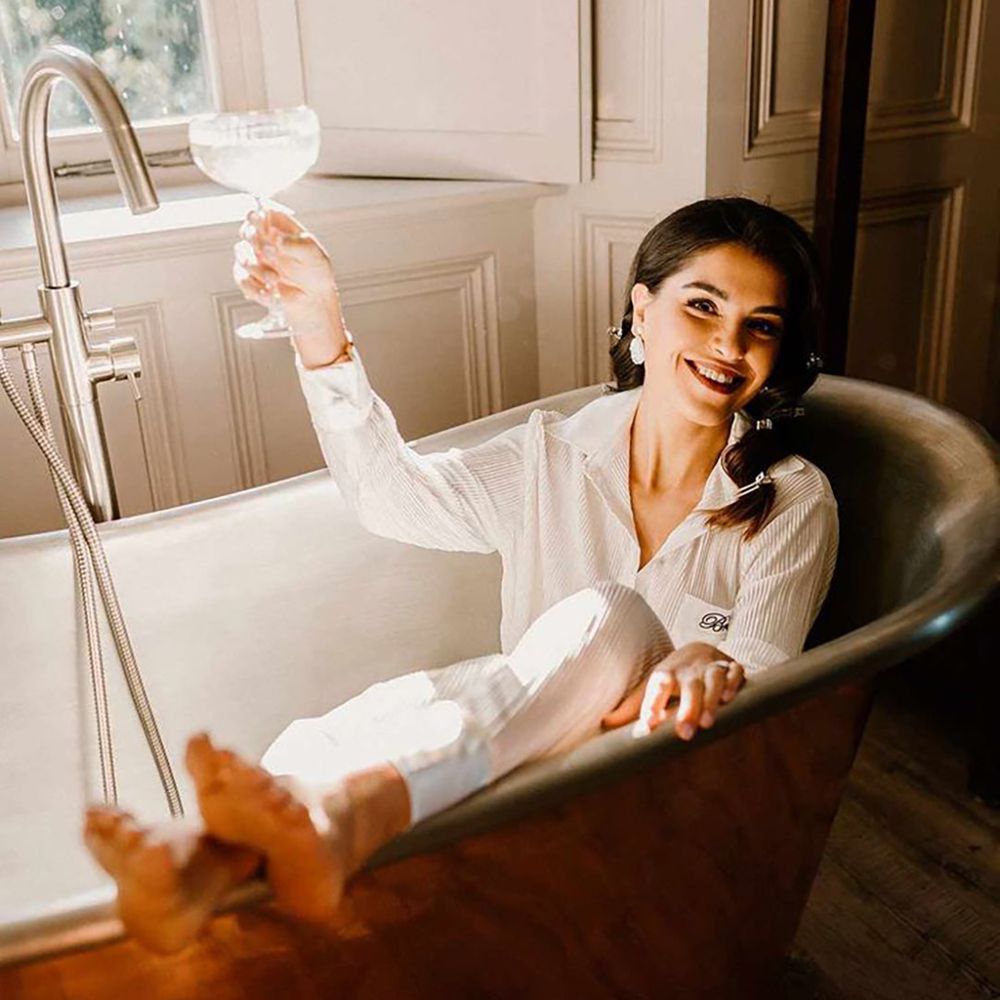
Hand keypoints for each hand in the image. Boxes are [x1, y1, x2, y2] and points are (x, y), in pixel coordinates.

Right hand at [233, 206, 348, 365]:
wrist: (314, 300)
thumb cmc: (317, 273)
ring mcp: (256, 258)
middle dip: (253, 241)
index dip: (256, 216)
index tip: (258, 222)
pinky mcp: (251, 277)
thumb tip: (278, 239)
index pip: (262, 213)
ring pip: (242, 255)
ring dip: (257, 268)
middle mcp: (265, 239)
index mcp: (280, 227)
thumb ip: (296, 245)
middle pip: (247, 231)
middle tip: (265, 250)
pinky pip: (242, 279)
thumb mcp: (314, 255)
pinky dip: (254, 287)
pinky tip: (270, 294)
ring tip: (276, 280)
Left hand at [600, 642, 744, 740]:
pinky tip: (730, 698)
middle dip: (688, 709)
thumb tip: (604, 723)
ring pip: (714, 678)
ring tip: (709, 722)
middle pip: (690, 686)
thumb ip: (631, 708)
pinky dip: (734, 682)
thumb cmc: (672, 677)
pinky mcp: (730, 666)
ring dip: (712, 698)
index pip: (657, 686)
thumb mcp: (650, 688)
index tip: (647, 725)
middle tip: (685, 734)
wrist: (697, 649)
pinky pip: (735, 670)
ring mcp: (711, 667)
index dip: (652, 704)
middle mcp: (689, 670)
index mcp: (667, 674)